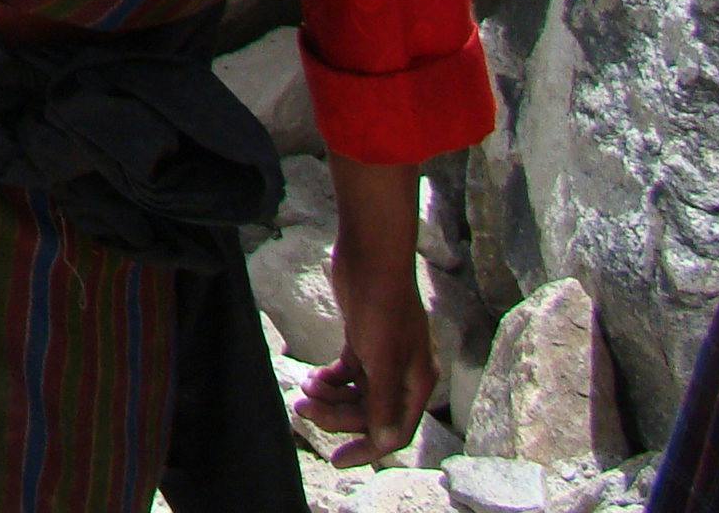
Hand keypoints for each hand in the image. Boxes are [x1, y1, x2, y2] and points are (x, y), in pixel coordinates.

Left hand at [299, 227, 437, 465]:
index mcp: (417, 383)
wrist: (371, 257)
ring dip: (329, 396)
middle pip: (368, 412)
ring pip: (355, 393)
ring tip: (304, 388)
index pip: (393, 431)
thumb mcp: (382, 359)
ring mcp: (383, 357)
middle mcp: (403, 374)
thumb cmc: (382, 307)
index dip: (366, 449)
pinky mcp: (364, 341)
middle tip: (301, 408)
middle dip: (336, 415)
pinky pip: (346, 373)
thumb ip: (383, 402)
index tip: (336, 461)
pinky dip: (329, 379)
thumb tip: (384, 440)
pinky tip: (313, 378)